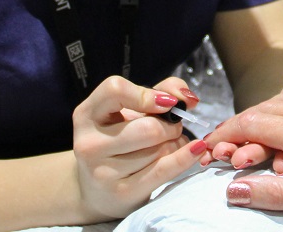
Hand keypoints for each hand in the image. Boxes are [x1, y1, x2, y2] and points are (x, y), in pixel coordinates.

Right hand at [72, 76, 208, 218]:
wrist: (98, 189)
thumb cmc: (119, 141)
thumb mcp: (129, 112)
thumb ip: (160, 91)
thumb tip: (187, 98)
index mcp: (87, 115)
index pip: (115, 90)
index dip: (146, 94)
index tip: (167, 103)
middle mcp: (89, 143)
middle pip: (148, 128)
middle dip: (171, 126)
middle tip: (173, 128)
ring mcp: (103, 171)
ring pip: (159, 150)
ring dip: (176, 144)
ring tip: (170, 145)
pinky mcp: (122, 192)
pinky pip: (163, 171)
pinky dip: (185, 157)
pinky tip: (196, 149)